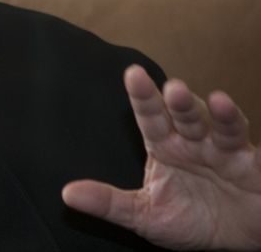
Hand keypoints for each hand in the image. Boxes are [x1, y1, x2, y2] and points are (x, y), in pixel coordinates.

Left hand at [62, 65, 260, 250]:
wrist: (238, 242)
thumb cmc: (193, 220)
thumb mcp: (145, 215)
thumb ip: (109, 203)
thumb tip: (67, 193)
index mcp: (164, 147)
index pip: (149, 117)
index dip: (142, 96)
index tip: (132, 74)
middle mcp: (192, 142)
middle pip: (180, 114)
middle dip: (172, 99)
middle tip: (164, 84)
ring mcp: (221, 149)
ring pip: (211, 122)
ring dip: (199, 108)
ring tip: (183, 94)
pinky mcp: (249, 162)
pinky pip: (240, 139)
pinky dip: (233, 121)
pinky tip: (224, 106)